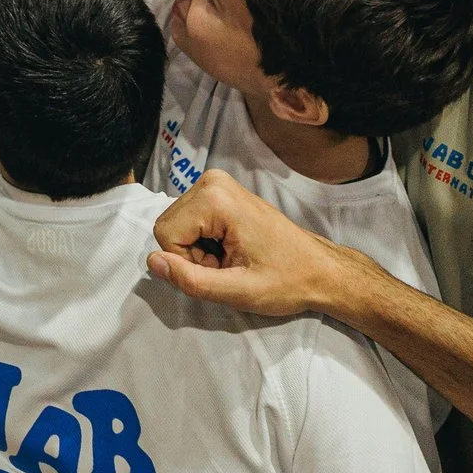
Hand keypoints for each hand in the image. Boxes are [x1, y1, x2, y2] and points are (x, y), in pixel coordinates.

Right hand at [147, 170, 366, 319]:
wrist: (320, 270)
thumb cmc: (286, 281)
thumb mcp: (238, 291)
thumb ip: (190, 280)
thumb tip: (152, 261)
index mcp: (215, 197)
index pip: (166, 234)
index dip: (189, 263)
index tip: (224, 270)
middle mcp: (211, 181)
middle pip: (169, 226)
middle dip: (192, 255)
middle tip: (229, 266)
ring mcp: (216, 183)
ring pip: (178, 225)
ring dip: (199, 250)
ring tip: (233, 259)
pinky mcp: (220, 191)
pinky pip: (190, 220)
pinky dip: (205, 241)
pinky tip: (233, 249)